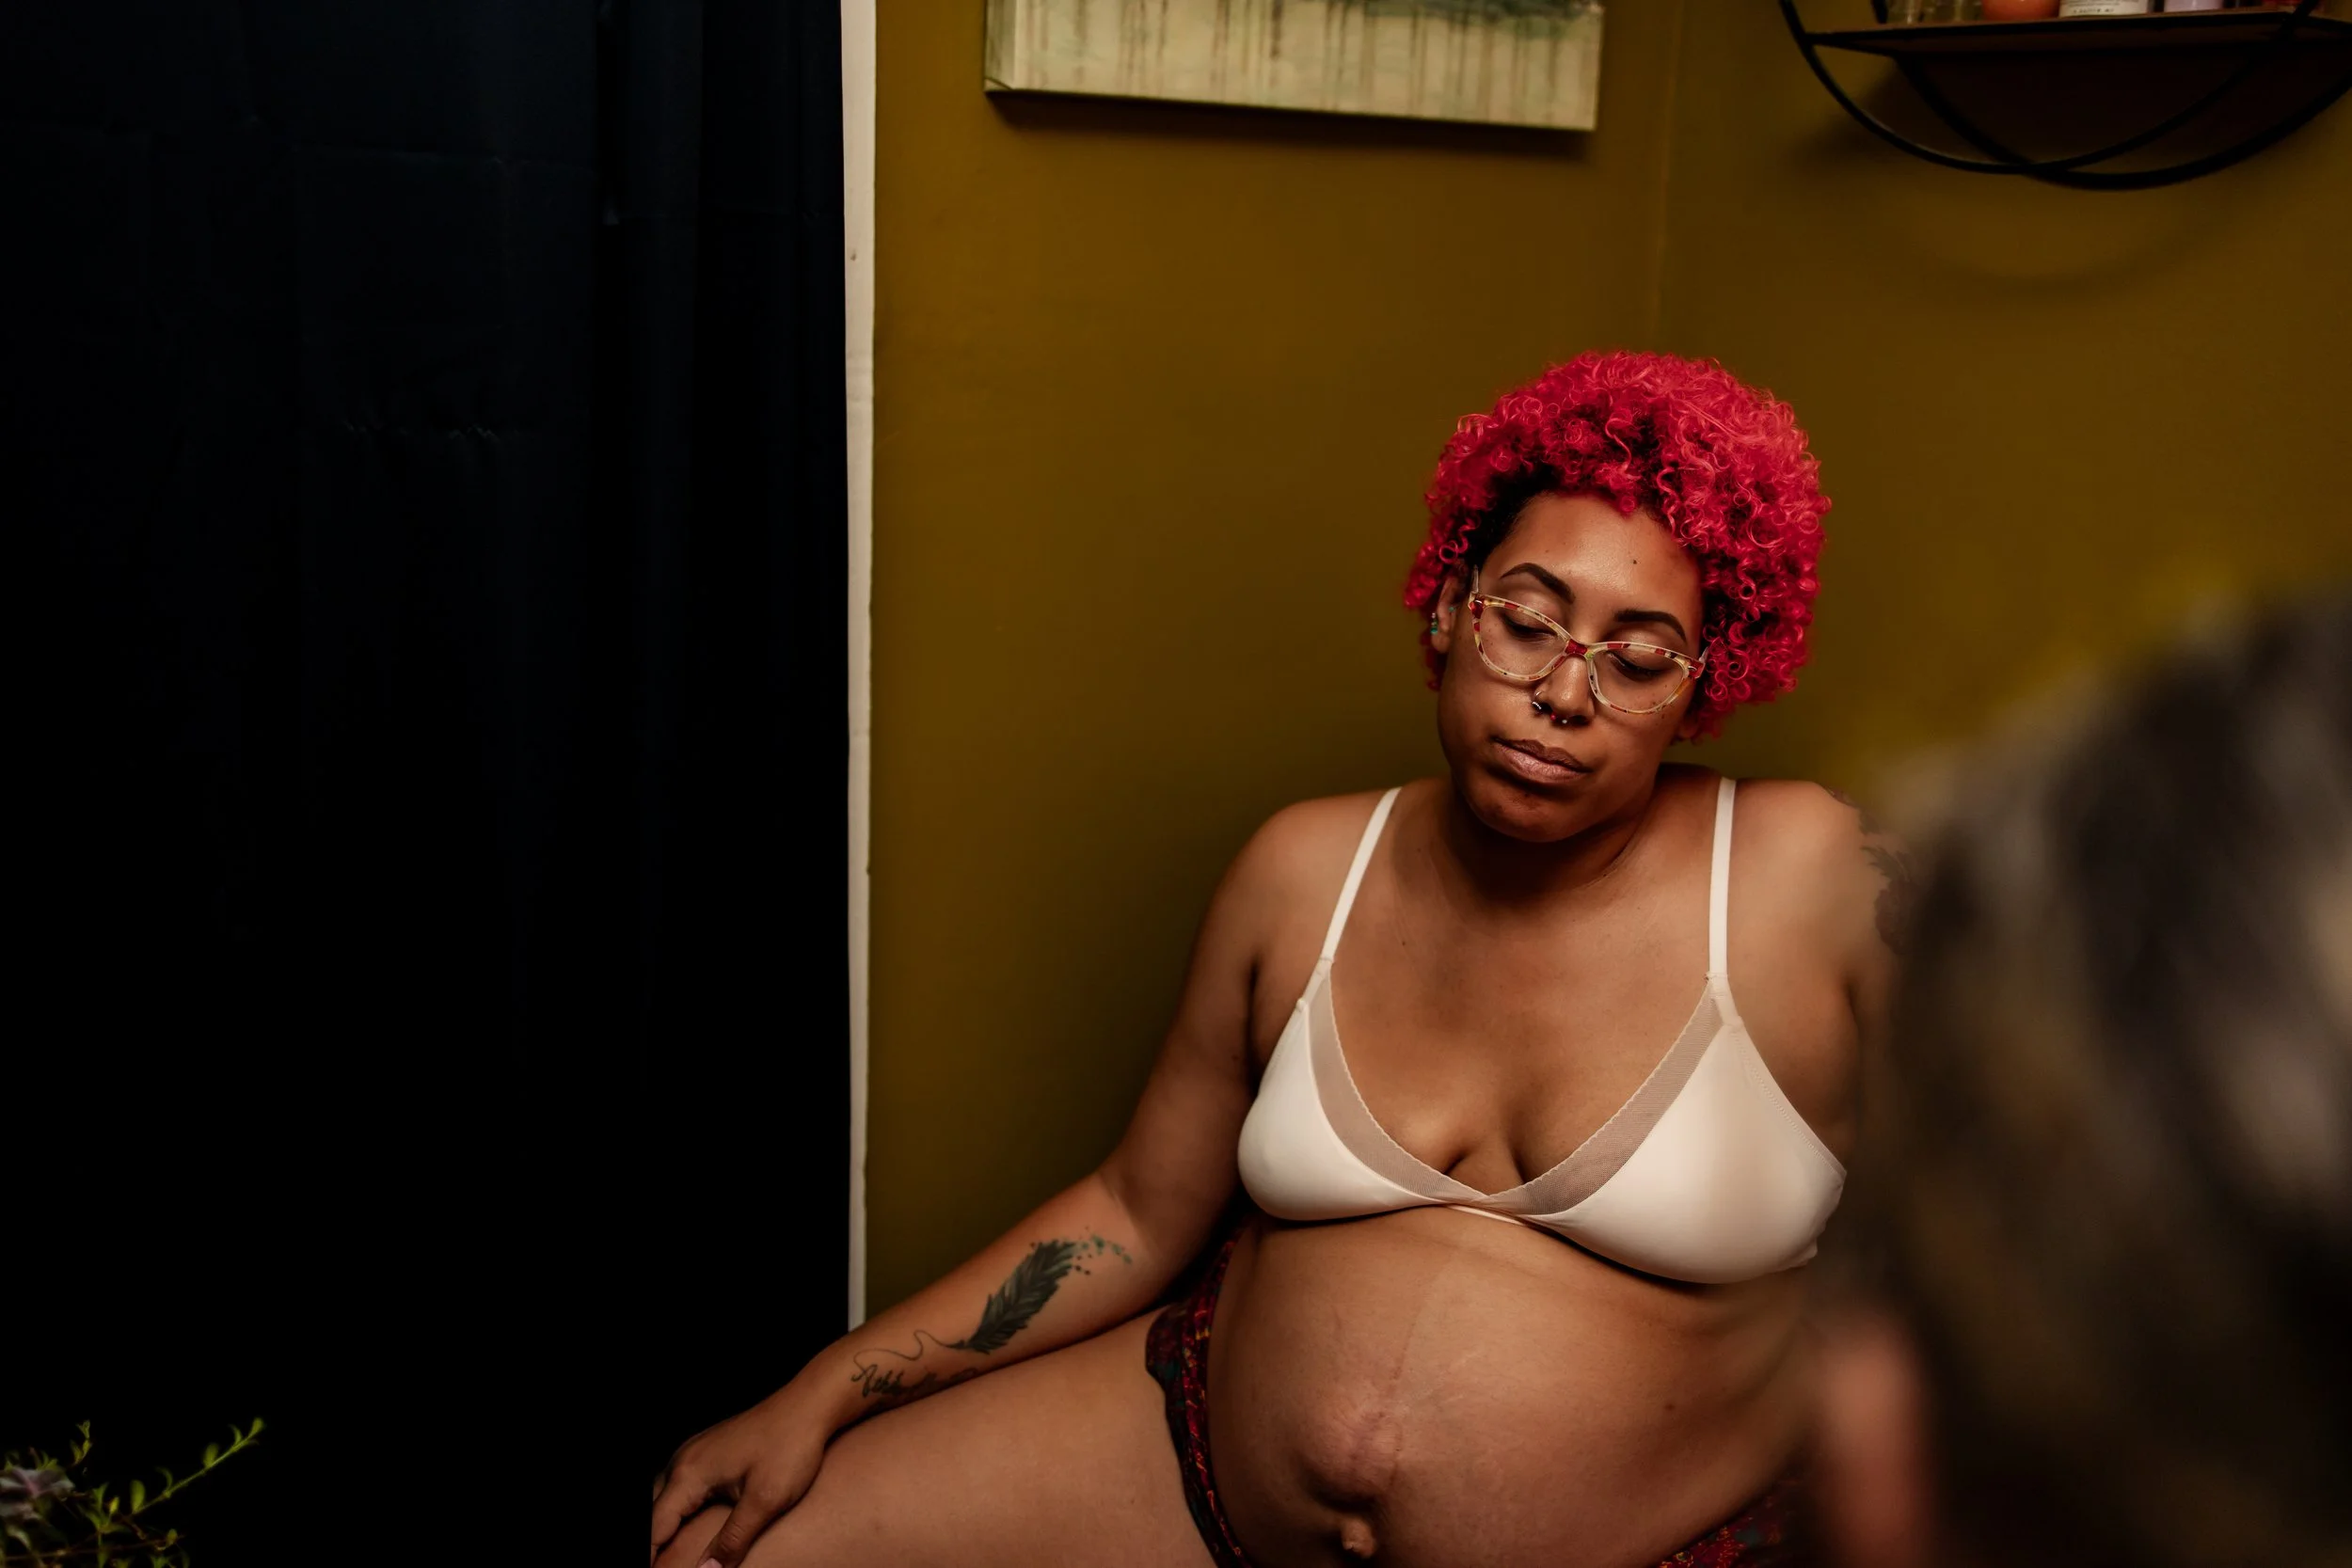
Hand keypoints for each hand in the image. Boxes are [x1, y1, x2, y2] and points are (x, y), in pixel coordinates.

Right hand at [649, 1387, 830, 1566]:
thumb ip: (733, 1539)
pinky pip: (680, 1483)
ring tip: (670, 1552)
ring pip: (664, 1495)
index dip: (652, 1557)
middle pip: (654, 1511)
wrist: (810, 1405)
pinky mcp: (709, 1449)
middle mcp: (685, 1459)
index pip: (655, 1527)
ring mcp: (695, 1450)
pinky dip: (676, 1507)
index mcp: (690, 1473)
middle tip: (663, 1565)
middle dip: (654, 1541)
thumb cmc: (791, 1446)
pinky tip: (689, 1520)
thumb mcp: (765, 1501)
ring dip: (663, 1524)